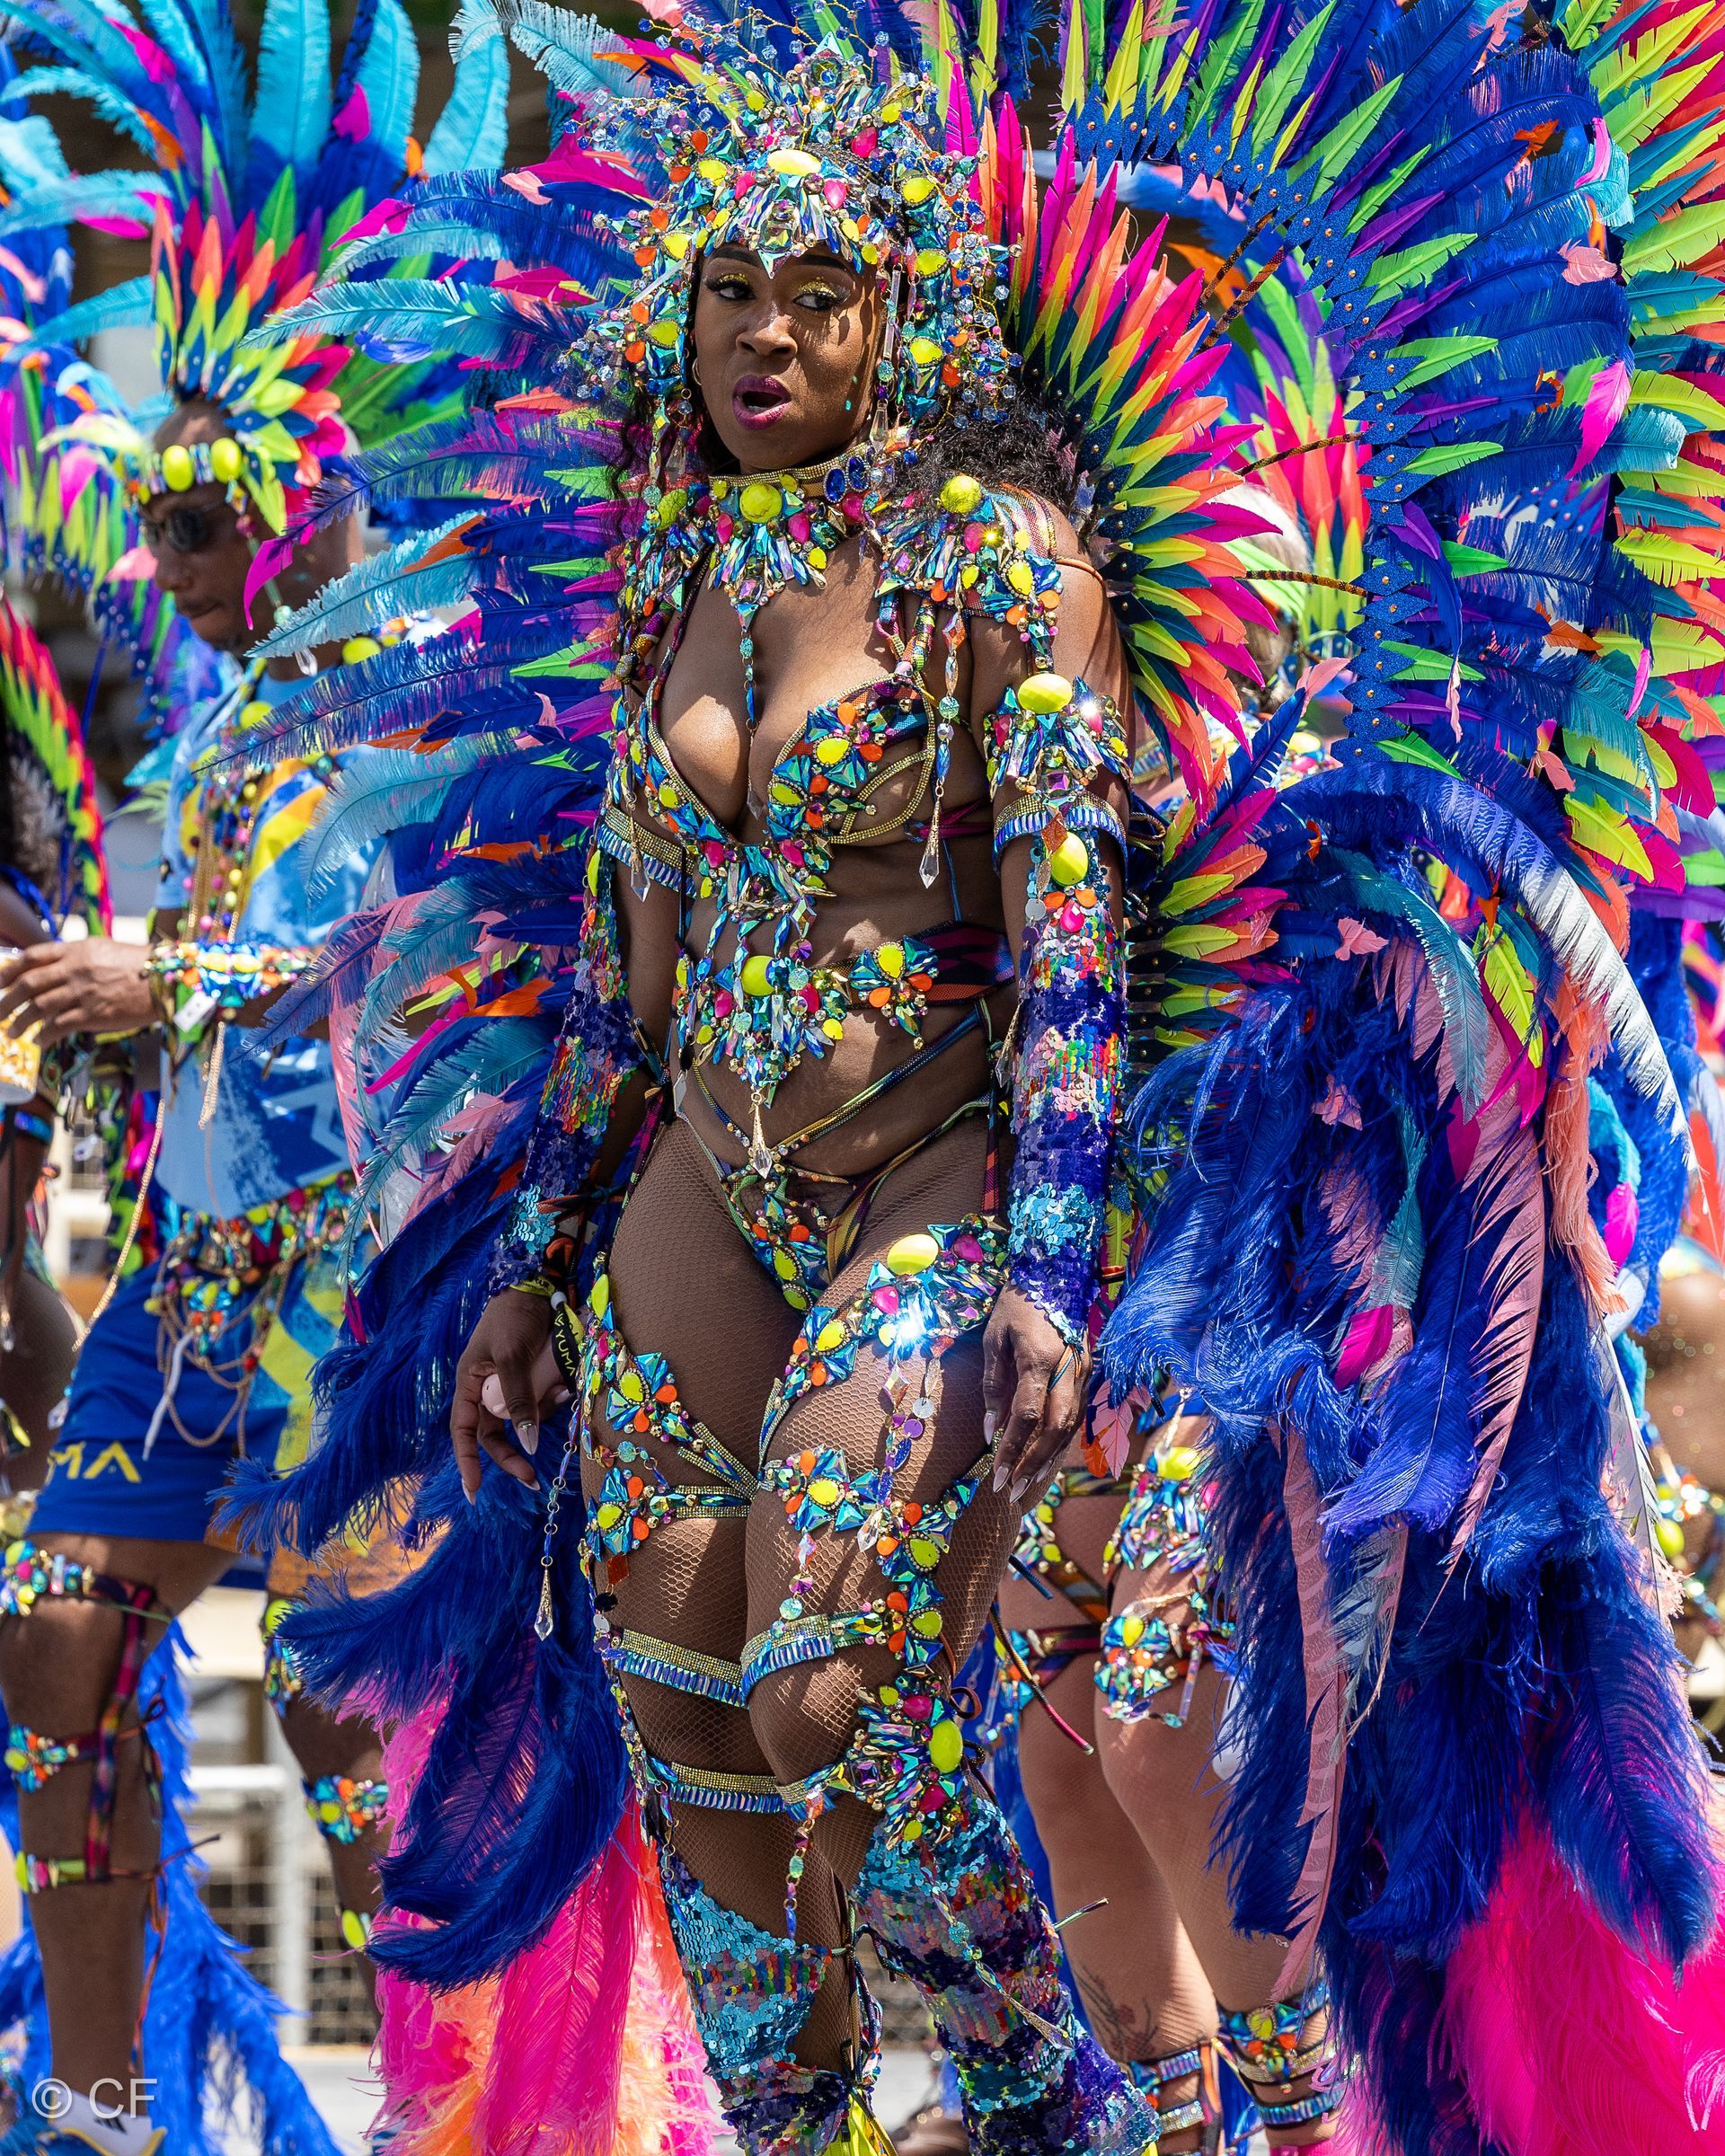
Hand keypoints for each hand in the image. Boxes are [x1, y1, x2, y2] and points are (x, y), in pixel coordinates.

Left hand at [0, 940, 155, 1043]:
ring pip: (38, 1008)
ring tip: (12, 1032)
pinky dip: (44, 1035)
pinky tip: (38, 1041)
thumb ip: (76, 957)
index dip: (10, 970)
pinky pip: (59, 1026)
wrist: (165, 981)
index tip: (0, 982)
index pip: (32, 957)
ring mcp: (82, 993)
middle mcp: (74, 970)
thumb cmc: (139, 965)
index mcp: (76, 950)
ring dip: (20, 1022)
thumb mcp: (103, 950)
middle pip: (29, 984)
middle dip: (6, 1000)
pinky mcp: (93, 1015)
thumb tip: (52, 969)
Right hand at [450, 1289, 555, 1500]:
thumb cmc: (514, 1316)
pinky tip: (565, 1386)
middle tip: (533, 1480)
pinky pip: (543, 1403)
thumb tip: (526, 1442)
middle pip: (496, 1435)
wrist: (541, 1286)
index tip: (474, 1491)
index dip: (466, 1461)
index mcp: (469, 1384)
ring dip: (542, 1415)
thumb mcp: (511, 1356)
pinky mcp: (535, 1381)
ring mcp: (512, 1386)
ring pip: (524, 1420)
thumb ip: (518, 1398)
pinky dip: (554, 1400)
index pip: (463, 1431)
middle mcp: (487, 1390)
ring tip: (560, 1391)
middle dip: (513, 1457)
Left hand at [982, 1285, 1089, 1504]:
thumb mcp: (994, 1339)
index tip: (996, 1474)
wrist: (1052, 1274)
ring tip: (1028, 1484)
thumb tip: (992, 1430)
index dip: (1012, 1448)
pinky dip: (1060, 1441)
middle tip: (1011, 1490)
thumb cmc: (1015, 1306)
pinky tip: (1045, 1458)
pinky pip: (1076, 1415)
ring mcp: (1084, 1372)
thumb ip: (994, 1385)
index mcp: (1041, 1359)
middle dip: (1033, 1464)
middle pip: (1055, 1429)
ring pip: (1071, 1427)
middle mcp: (1069, 1370)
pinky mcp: (1088, 1373)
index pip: (1027, 1416)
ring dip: (1049, 1459)